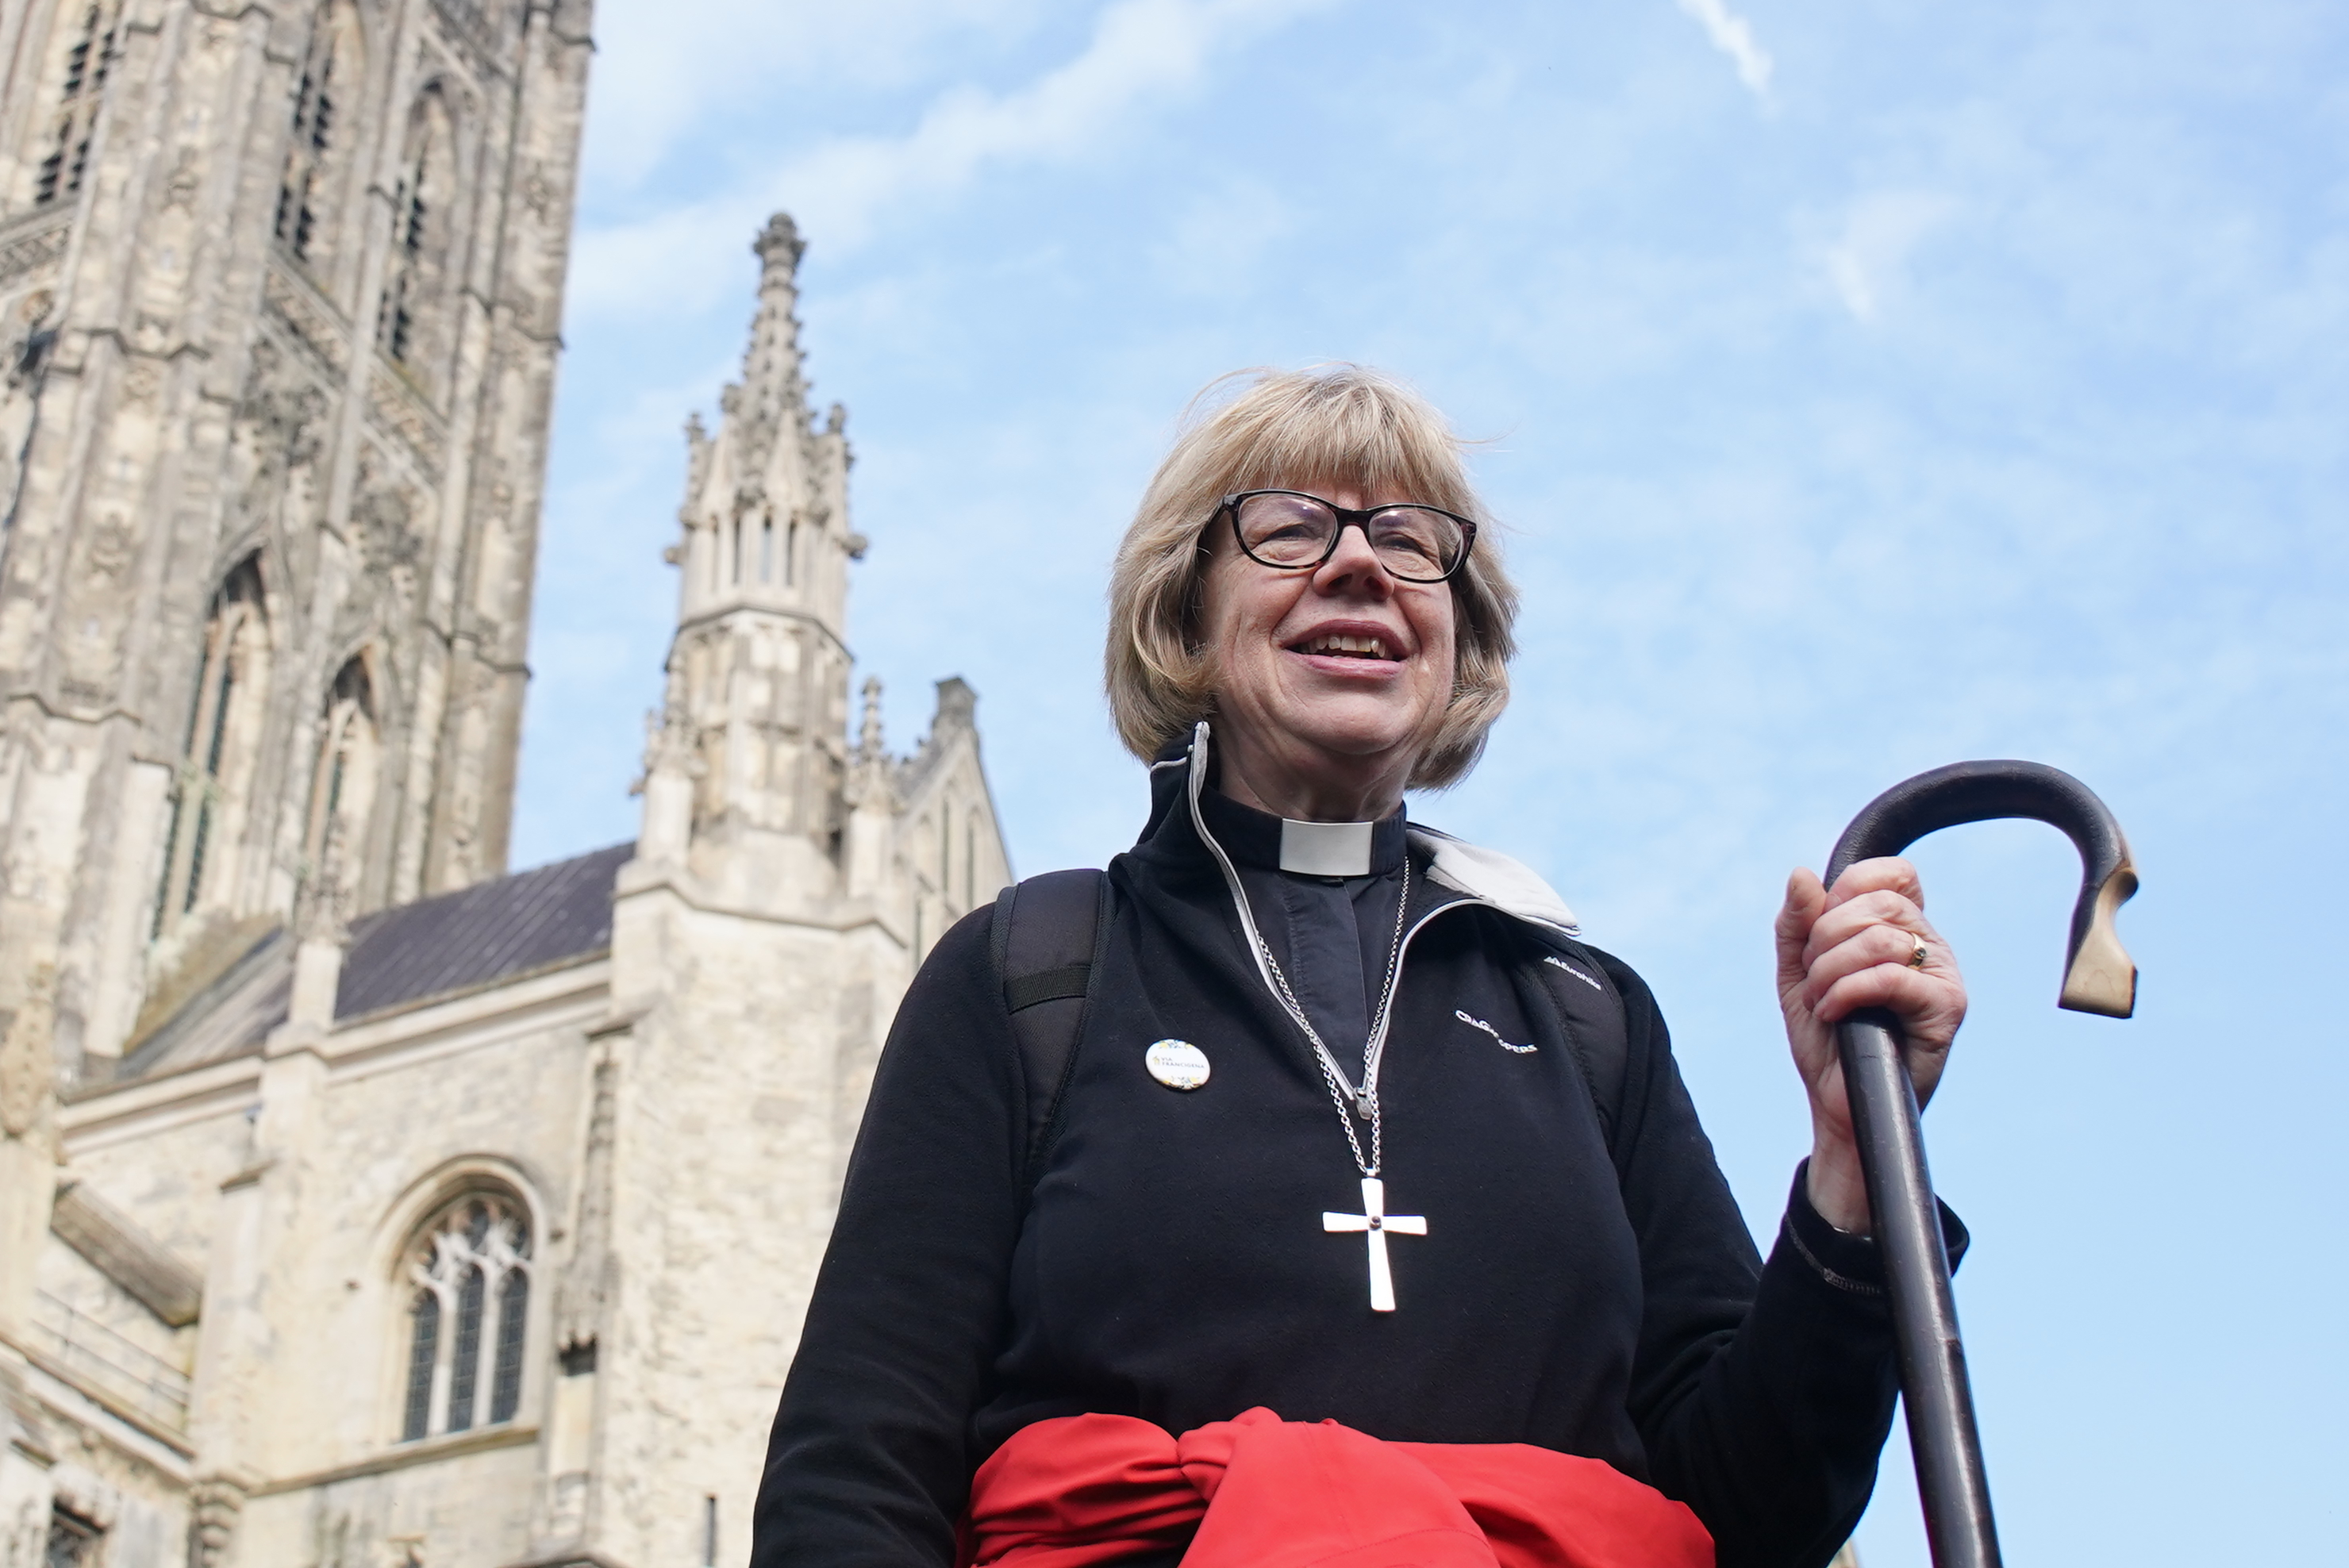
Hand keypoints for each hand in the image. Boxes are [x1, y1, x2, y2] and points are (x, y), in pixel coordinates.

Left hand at [1774, 858, 1966, 1235]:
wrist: (1837, 1104)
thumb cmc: (1825, 1040)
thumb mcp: (1798, 974)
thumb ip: (1797, 925)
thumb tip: (1801, 875)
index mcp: (1900, 929)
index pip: (1892, 874)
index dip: (1849, 889)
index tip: (1820, 930)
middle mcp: (1928, 946)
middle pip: (1878, 903)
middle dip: (1825, 939)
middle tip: (1813, 980)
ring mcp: (1943, 976)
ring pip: (1880, 939)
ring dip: (1830, 971)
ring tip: (1821, 1003)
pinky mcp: (1946, 1009)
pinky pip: (1890, 978)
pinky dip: (1846, 992)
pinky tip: (1833, 1015)